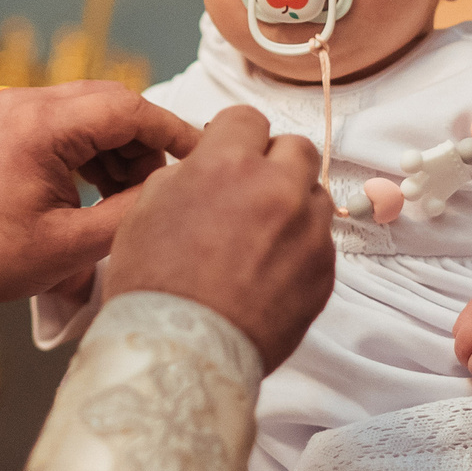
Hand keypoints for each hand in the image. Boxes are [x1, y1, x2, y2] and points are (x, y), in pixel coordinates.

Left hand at [0, 81, 198, 305]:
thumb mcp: (71, 245)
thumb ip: (130, 213)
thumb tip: (176, 192)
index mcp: (40, 127)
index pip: (127, 110)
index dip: (172, 131)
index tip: (202, 154)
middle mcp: (27, 103)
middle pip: (114, 103)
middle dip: (147, 142)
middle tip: (159, 186)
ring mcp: (18, 107)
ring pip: (95, 110)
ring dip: (122, 146)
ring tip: (127, 195)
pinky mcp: (14, 120)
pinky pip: (72, 120)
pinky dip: (97, 148)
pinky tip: (103, 187)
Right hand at [103, 106, 333, 369]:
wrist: (182, 352)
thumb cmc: (154, 284)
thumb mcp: (147, 207)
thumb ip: (188, 173)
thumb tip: (209, 163)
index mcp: (228, 164)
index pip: (248, 118)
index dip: (234, 136)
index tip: (229, 153)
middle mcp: (277, 189)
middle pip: (297, 148)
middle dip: (275, 162)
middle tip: (250, 190)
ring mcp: (308, 231)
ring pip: (316, 195)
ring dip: (293, 205)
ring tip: (261, 237)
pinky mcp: (324, 271)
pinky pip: (321, 242)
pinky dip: (300, 247)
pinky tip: (269, 271)